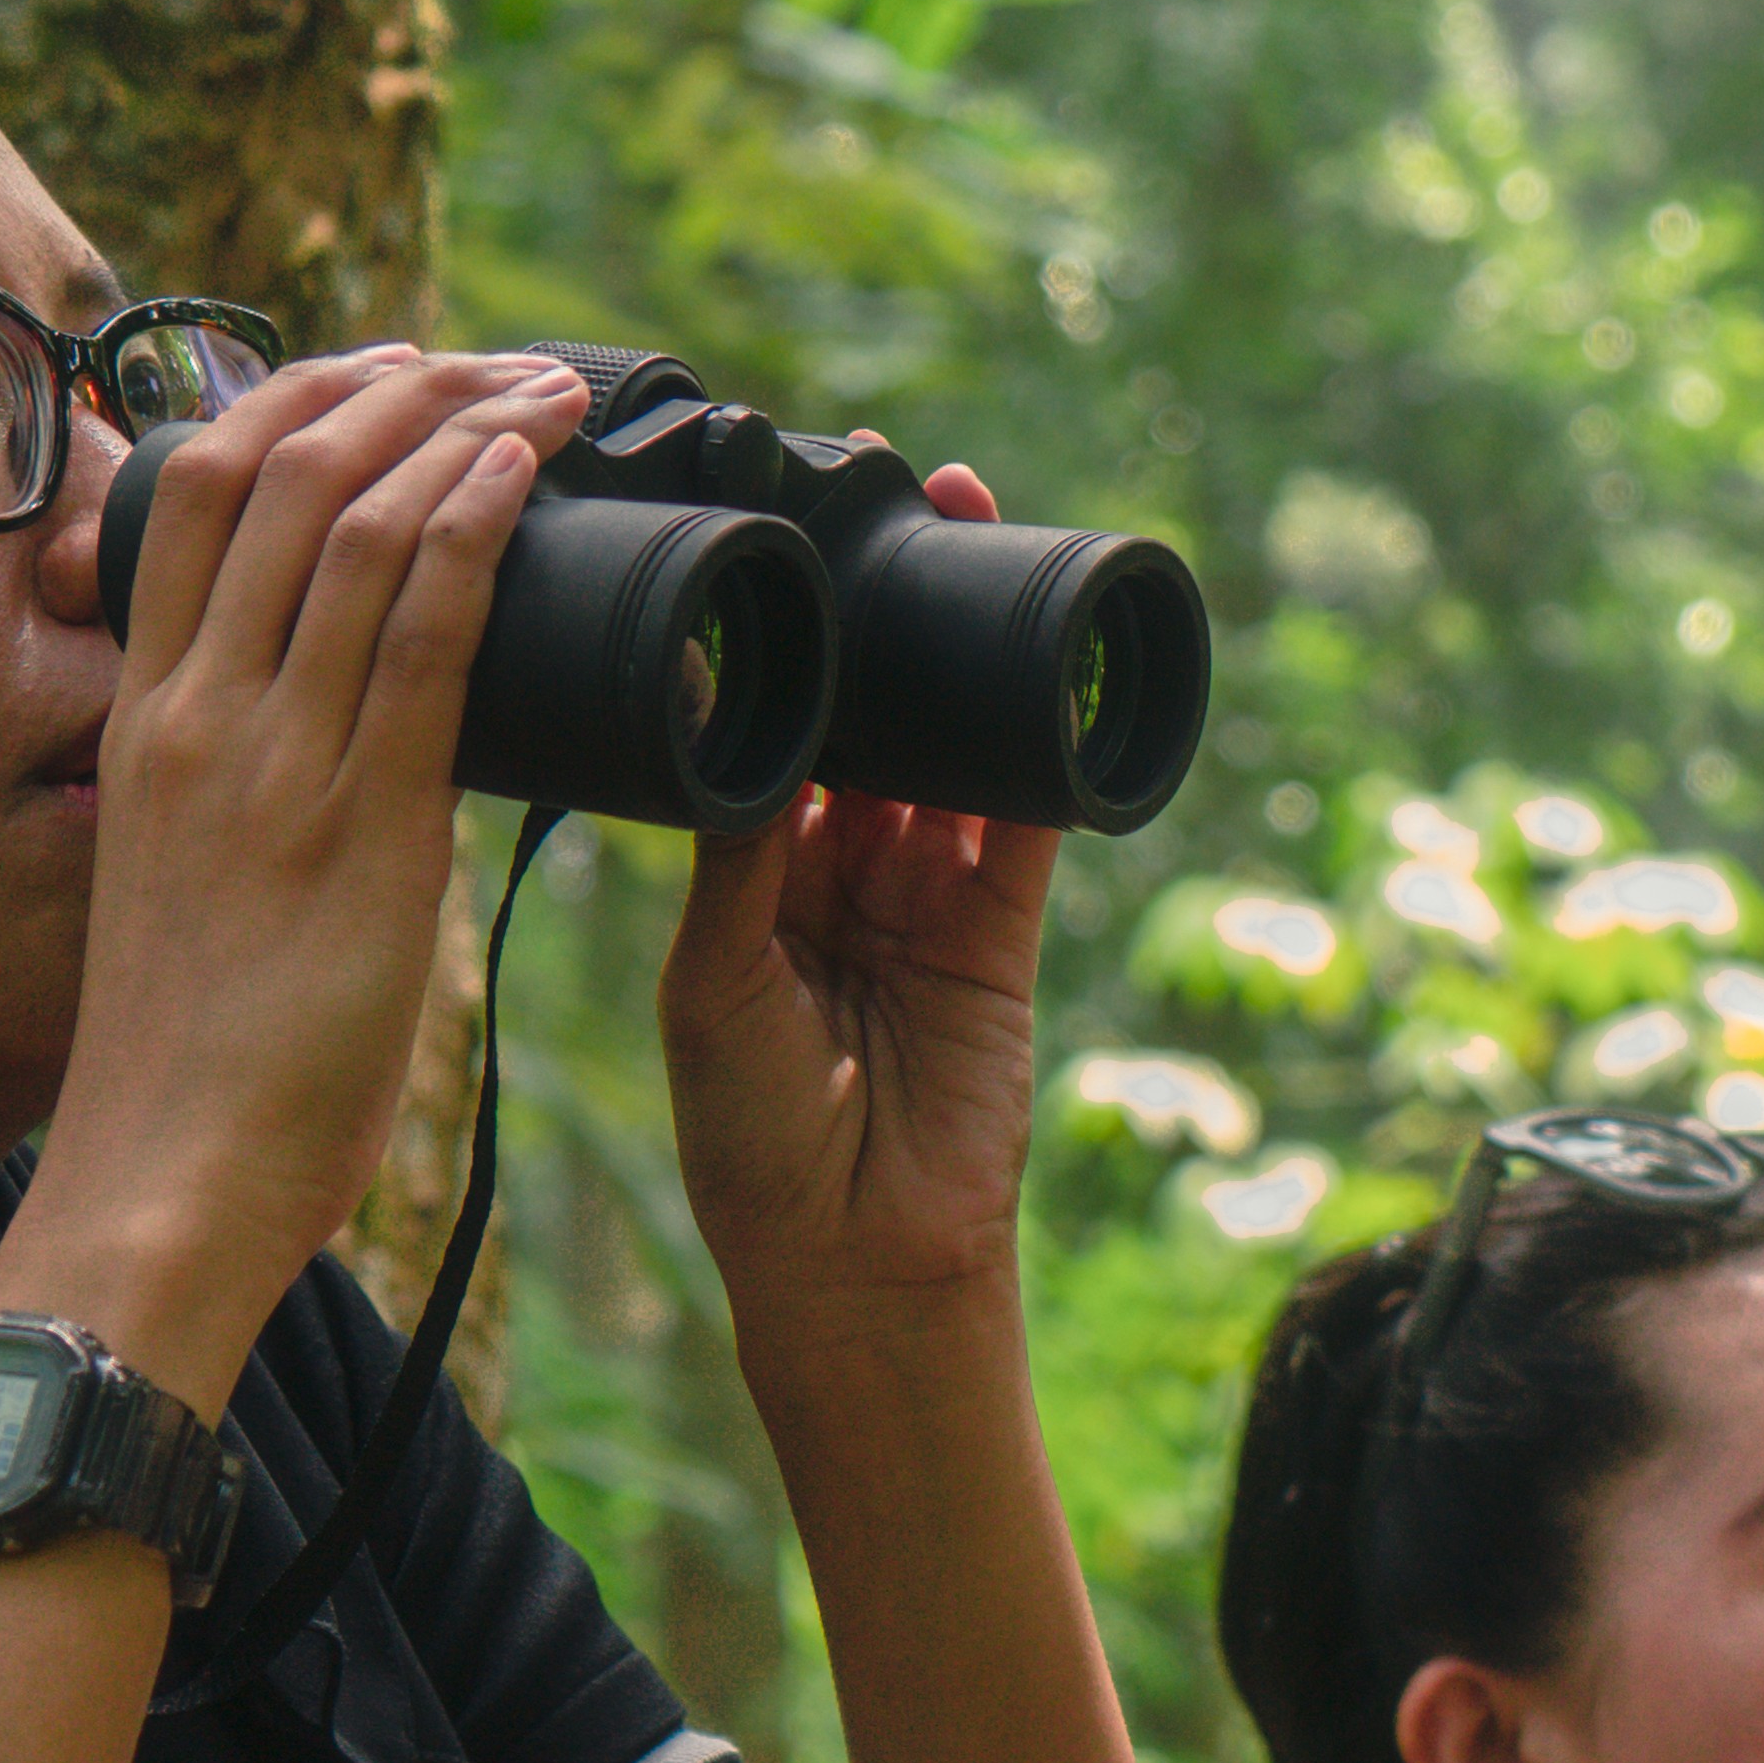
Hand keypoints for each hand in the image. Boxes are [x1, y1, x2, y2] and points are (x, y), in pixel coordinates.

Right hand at [0, 345, 580, 1390]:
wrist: (163, 1182)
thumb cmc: (188, 1064)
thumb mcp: (188, 884)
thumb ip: (250, 794)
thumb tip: (347, 746)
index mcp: (144, 718)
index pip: (195, 492)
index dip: (294, 400)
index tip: (386, 371)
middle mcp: (193, 711)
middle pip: (275, 469)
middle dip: (395, 383)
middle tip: (493, 361)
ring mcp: (269, 759)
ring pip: (355, 524)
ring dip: (461, 428)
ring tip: (547, 390)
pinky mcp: (357, 823)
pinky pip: (421, 632)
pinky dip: (476, 526)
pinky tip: (528, 473)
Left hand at [662, 463, 1062, 1344]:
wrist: (855, 1262)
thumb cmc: (752, 1142)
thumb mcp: (713, 982)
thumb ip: (737, 854)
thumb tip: (730, 719)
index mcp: (752, 877)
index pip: (773, 728)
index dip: (786, 640)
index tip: (785, 540)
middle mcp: (841, 873)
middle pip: (870, 719)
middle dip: (881, 619)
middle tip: (895, 500)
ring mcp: (928, 899)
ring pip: (950, 750)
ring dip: (960, 656)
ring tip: (972, 538)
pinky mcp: (1005, 936)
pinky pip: (1030, 823)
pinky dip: (1042, 748)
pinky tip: (1050, 664)